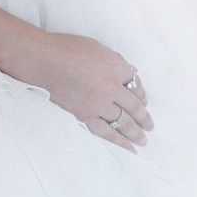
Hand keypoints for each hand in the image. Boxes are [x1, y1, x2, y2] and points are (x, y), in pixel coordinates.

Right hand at [31, 31, 153, 152]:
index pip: (136, 83)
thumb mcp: (97, 48)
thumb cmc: (68, 49)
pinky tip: (128, 148)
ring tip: (143, 141)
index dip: (141, 93)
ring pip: (124, 122)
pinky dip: (119, 142)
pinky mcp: (86, 116)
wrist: (46, 62)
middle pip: (134, 106)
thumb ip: (114, 62)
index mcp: (116, 67)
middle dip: (144, 118)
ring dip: (135, 133)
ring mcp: (99, 104)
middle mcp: (112, 87)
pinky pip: (106, 132)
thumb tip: (127, 74)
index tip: (144, 101)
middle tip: (150, 127)